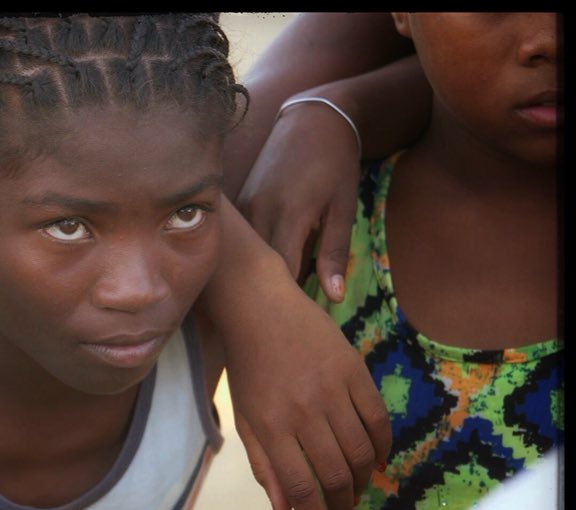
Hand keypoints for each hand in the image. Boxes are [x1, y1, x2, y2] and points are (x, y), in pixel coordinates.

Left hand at [223, 263, 389, 509]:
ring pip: (361, 453)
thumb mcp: (245, 416)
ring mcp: (331, 389)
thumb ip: (263, 464)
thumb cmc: (247, 365)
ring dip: (363, 481)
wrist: (259, 306)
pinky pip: (378, 420)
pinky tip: (375, 458)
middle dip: (342, 506)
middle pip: (336, 476)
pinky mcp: (353, 370)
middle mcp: (302, 411)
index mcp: (270, 426)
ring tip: (356, 490)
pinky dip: (382, 447)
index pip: (301, 488)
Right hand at [234, 101, 361, 302]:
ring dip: (257, 272)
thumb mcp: (343, 208)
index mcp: (288, 215)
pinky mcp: (239, 200)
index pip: (280, 272)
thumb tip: (333, 298)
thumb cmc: (336, 163)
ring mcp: (244, 205)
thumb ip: (334, 253)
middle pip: (256, 266)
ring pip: (245, 253)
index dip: (287, 298)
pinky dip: (250, 254)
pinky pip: (241, 238)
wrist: (313, 119)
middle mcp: (258, 211)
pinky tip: (258, 267)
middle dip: (268, 290)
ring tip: (267, 294)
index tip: (297, 318)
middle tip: (280, 314)